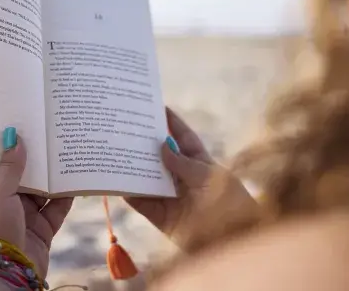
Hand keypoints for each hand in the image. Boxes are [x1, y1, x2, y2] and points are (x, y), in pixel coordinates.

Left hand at [0, 129, 72, 278]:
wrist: (3, 272)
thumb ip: (9, 166)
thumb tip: (15, 137)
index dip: (12, 147)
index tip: (26, 126)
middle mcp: (4, 202)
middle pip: (25, 175)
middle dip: (38, 159)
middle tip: (52, 134)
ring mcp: (24, 216)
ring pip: (43, 190)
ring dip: (55, 175)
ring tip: (69, 151)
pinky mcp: (43, 230)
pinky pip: (57, 207)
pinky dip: (67, 194)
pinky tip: (77, 176)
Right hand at [125, 108, 255, 249]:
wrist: (234, 242)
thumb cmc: (230, 205)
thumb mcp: (209, 177)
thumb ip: (183, 162)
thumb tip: (162, 145)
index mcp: (201, 164)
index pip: (184, 137)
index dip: (171, 122)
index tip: (155, 105)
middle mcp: (185, 179)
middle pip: (160, 156)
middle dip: (144, 143)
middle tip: (124, 126)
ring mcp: (173, 198)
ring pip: (148, 179)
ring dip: (132, 168)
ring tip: (114, 151)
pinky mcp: (163, 218)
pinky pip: (142, 203)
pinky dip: (129, 193)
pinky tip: (116, 182)